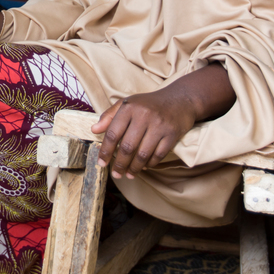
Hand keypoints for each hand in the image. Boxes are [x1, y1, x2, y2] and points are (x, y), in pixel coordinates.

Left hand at [90, 63, 235, 178]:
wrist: (179, 99)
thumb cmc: (149, 104)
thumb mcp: (127, 103)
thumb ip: (109, 116)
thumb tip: (94, 130)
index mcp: (129, 108)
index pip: (113, 133)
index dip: (105, 151)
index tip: (102, 163)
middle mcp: (144, 116)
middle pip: (127, 147)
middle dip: (119, 164)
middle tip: (116, 174)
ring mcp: (159, 125)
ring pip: (143, 154)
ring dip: (134, 168)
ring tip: (129, 174)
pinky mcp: (172, 134)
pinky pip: (158, 155)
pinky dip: (150, 164)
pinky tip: (144, 167)